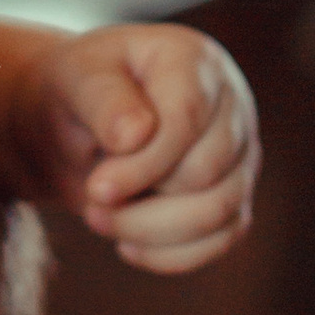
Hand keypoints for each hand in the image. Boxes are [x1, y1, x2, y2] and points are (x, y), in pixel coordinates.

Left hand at [21, 23, 257, 272]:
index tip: (96, 189)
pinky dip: (171, 254)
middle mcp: (230, 103)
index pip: (187, 120)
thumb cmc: (78, 90)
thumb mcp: (74, 79)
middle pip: (206, 174)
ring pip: (219, 213)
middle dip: (141, 199)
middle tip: (92, 198)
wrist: (78, 120)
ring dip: (151, 230)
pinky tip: (128, 245)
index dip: (144, 165)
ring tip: (100, 219)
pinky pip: (222, 239)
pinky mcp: (235, 194)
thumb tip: (136, 135)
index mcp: (191, 60)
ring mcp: (240, 152)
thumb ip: (102, 99)